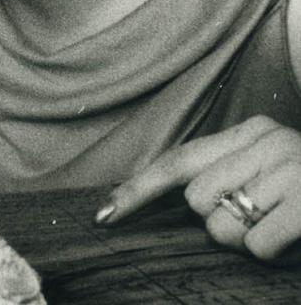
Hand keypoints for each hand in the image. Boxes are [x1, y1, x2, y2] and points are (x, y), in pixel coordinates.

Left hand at [100, 115, 300, 260]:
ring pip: (222, 226)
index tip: (104, 216)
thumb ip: (226, 174)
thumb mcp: (270, 168)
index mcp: (253, 131)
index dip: (138, 189)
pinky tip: (297, 239)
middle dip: (221, 222)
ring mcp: (291, 171)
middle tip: (263, 219)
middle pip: (197, 201)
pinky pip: (257, 246)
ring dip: (247, 241)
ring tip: (282, 226)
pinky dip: (273, 253)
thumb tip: (173, 200)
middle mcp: (269, 142)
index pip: (180, 160)